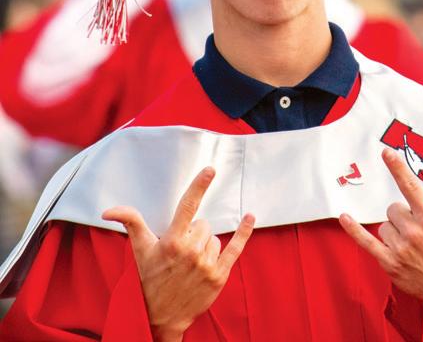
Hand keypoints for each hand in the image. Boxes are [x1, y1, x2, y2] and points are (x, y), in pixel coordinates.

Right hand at [103, 167, 254, 341]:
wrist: (160, 317)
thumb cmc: (149, 279)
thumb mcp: (139, 250)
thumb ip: (131, 223)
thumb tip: (108, 210)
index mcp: (172, 241)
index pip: (187, 206)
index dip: (199, 186)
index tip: (210, 169)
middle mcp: (191, 252)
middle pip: (203, 224)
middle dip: (193, 232)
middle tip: (181, 251)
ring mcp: (207, 265)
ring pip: (214, 237)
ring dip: (205, 245)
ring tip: (190, 262)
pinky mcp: (219, 276)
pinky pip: (236, 248)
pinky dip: (244, 232)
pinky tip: (250, 217)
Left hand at [339, 148, 422, 302]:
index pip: (411, 187)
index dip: (398, 168)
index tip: (387, 152)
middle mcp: (415, 231)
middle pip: (393, 208)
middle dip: (402, 216)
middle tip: (417, 232)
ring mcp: (401, 248)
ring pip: (383, 225)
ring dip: (393, 232)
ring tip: (410, 246)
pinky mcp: (389, 262)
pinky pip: (366, 241)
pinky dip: (354, 230)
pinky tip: (344, 217)